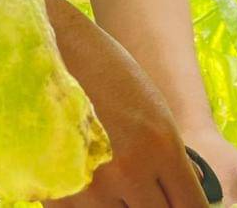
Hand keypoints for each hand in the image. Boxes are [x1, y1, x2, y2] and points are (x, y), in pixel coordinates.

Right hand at [40, 0, 209, 207]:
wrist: (46, 45)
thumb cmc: (103, 68)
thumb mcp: (151, 105)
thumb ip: (169, 155)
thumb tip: (186, 190)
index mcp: (160, 145)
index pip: (191, 206)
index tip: (185, 204)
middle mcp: (128, 172)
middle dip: (159, 207)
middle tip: (150, 190)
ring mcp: (90, 187)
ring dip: (124, 207)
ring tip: (118, 180)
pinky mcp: (55, 194)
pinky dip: (93, 206)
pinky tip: (92, 183)